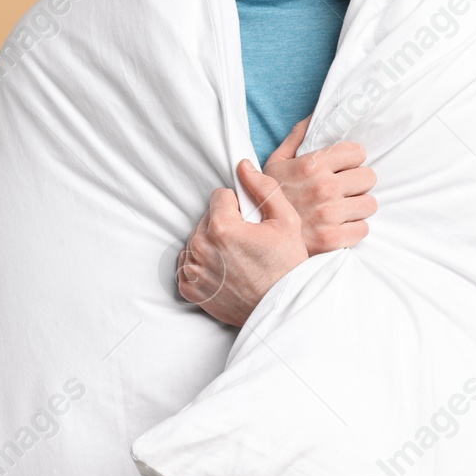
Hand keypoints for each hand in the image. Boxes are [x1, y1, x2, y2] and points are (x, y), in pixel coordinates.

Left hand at [177, 160, 305, 327]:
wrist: (282, 309)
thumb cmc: (287, 265)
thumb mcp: (286, 221)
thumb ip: (263, 188)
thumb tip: (242, 166)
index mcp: (221, 226)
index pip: (220, 196)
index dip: (238, 206)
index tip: (251, 223)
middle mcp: (201, 247)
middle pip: (206, 218)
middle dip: (224, 224)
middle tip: (247, 242)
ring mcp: (193, 270)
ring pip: (196, 239)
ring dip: (212, 243)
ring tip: (236, 258)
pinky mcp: (190, 289)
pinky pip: (188, 264)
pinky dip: (202, 265)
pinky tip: (223, 270)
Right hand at [263, 114, 376, 254]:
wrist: (255, 236)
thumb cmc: (268, 196)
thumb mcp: (276, 162)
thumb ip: (297, 137)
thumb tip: (314, 114)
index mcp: (311, 165)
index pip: (357, 152)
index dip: (350, 159)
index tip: (342, 167)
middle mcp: (323, 188)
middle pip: (368, 176)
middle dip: (357, 181)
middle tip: (343, 188)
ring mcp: (329, 215)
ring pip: (369, 203)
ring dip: (357, 205)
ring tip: (342, 207)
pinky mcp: (333, 239)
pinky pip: (363, 228)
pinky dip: (353, 228)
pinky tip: (339, 225)